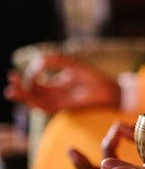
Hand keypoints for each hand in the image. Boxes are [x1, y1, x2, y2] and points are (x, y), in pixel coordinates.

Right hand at [5, 54, 119, 112]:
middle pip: (32, 92)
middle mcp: (55, 93)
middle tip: (10, 78)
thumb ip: (56, 60)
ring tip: (11, 90)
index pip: (37, 80)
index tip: (36, 65)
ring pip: (35, 101)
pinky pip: (46, 108)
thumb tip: (39, 61)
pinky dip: (36, 104)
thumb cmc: (94, 78)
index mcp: (56, 83)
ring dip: (23, 96)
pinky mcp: (64, 108)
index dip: (31, 74)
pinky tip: (28, 99)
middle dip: (20, 86)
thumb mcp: (73, 65)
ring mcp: (58, 101)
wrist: (111, 91)